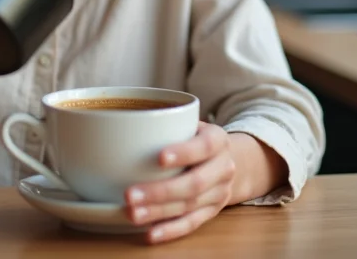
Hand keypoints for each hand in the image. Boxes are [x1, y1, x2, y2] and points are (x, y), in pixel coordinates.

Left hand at [124, 122, 235, 243]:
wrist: (229, 160)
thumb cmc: (196, 138)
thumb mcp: (190, 123)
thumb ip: (169, 125)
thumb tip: (127, 131)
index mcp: (218, 139)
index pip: (203, 146)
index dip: (183, 153)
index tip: (159, 158)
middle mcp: (224, 167)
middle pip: (194, 183)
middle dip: (160, 191)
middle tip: (129, 194)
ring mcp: (220, 192)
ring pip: (189, 206)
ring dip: (159, 212)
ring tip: (133, 213)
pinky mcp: (212, 212)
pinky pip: (192, 223)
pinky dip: (170, 230)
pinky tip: (151, 233)